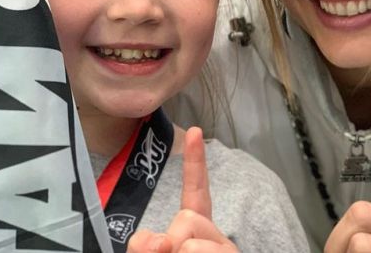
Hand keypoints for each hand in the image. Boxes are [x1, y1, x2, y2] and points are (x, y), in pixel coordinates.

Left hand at [127, 127, 237, 252]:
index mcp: (195, 230)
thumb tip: (164, 243)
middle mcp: (215, 235)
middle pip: (188, 217)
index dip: (195, 161)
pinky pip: (194, 249)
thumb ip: (144, 246)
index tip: (195, 130)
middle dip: (172, 242)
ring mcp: (226, 247)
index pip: (195, 190)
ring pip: (189, 241)